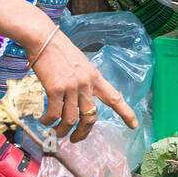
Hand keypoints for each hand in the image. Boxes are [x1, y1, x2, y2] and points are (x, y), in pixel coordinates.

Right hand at [0, 0, 136, 140]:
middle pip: (91, 117)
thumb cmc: (58, 50)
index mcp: (95, 77)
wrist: (43, 37)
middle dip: (83, 133)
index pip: (115, 98)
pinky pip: (54, 114)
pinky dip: (49, 121)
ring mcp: (71, 86)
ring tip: (55, 132)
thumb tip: (78, 100)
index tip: (134, 125)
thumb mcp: (78, 64)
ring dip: (62, 130)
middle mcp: (86, 83)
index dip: (126, 113)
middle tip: (75, 139)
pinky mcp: (55, 88)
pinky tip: (44, 121)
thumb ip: (82, 81)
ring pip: (71, 120)